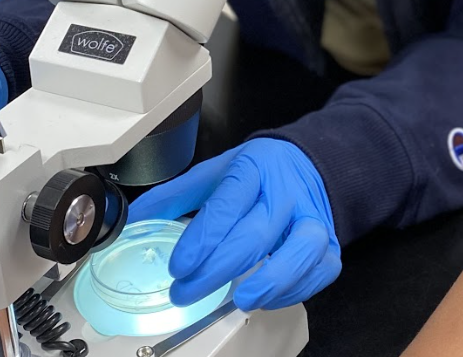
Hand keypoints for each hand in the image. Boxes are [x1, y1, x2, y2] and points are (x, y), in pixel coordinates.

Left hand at [129, 138, 340, 310]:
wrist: (307, 163)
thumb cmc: (256, 173)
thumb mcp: (215, 172)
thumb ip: (176, 196)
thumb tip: (133, 218)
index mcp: (253, 168)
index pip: (228, 204)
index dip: (202, 239)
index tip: (177, 267)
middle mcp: (285, 192)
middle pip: (255, 234)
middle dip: (216, 270)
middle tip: (185, 292)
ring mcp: (312, 217)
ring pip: (301, 249)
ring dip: (270, 280)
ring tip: (240, 299)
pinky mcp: (329, 242)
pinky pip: (320, 269)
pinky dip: (295, 288)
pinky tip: (267, 296)